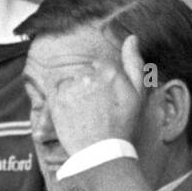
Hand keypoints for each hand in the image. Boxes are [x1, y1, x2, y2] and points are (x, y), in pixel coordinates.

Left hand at [45, 34, 146, 155]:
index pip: (100, 65)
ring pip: (70, 80)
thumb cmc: (122, 124)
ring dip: (74, 91)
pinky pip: (54, 87)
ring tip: (83, 112)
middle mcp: (89, 75)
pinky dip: (59, 95)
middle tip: (95, 108)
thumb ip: (134, 63)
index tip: (105, 99)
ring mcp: (71, 86)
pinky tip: (69, 109)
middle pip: (84, 72)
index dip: (102, 82)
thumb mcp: (137, 94)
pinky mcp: (56, 98)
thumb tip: (132, 38)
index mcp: (110, 71)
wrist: (102, 152)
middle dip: (88, 86)